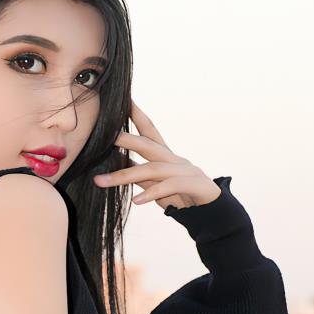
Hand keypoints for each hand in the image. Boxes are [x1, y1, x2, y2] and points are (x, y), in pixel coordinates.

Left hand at [90, 100, 219, 211]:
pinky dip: (152, 194)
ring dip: (125, 176)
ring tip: (100, 181)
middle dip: (125, 139)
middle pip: (148, 145)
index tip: (121, 100)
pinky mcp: (195, 184)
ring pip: (153, 169)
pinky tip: (136, 201)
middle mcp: (175, 159)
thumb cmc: (182, 196)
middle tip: (102, 136)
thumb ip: (139, 172)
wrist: (212, 213)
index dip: (136, 114)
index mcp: (166, 155)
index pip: (149, 130)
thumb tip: (118, 159)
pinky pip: (170, 187)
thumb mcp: (156, 184)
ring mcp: (186, 170)